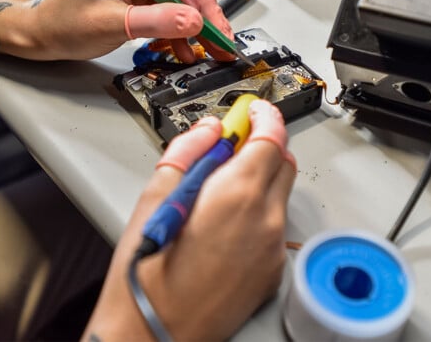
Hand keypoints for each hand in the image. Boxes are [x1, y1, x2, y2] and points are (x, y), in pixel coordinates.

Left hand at [0, 0, 233, 62]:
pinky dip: (180, 31)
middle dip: (201, 9)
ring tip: (205, 51)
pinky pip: (172, 10)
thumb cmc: (62, 22)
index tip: (195, 15)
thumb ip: (153, 21)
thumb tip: (192, 21)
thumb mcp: (109, 23)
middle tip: (217, 37)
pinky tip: (183, 50)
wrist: (43, 36)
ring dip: (194, 24)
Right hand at [83, 100, 295, 340]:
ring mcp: (273, 249)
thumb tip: (209, 130)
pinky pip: (274, 228)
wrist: (153, 333)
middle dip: (263, 147)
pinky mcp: (272, 272)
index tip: (254, 110)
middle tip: (232, 148)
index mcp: (238, 194)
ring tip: (218, 195)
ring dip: (260, 182)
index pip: (272, 137)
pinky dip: (258, 215)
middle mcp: (265, 220)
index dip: (265, 116)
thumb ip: (189, 152)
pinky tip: (224, 228)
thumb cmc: (146, 273)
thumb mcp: (156, 197)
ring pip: (279, 196)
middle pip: (283, 163)